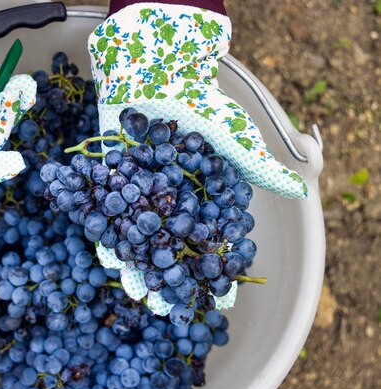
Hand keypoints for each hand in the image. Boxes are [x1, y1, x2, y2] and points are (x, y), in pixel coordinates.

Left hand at [87, 3, 305, 314]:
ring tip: (133, 290)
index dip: (210, 268)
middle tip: (164, 304)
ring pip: (135, 231)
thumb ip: (256, 165)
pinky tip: (104, 252)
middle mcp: (168, 200)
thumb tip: (299, 190)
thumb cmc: (200, 106)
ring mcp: (138, 191)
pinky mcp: (112, 177)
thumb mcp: (234, 136)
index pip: (207, 240)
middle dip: (166, 274)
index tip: (211, 297)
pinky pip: (105, 205)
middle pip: (168, 244)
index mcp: (199, 198)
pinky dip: (101, 224)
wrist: (156, 73)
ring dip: (133, 259)